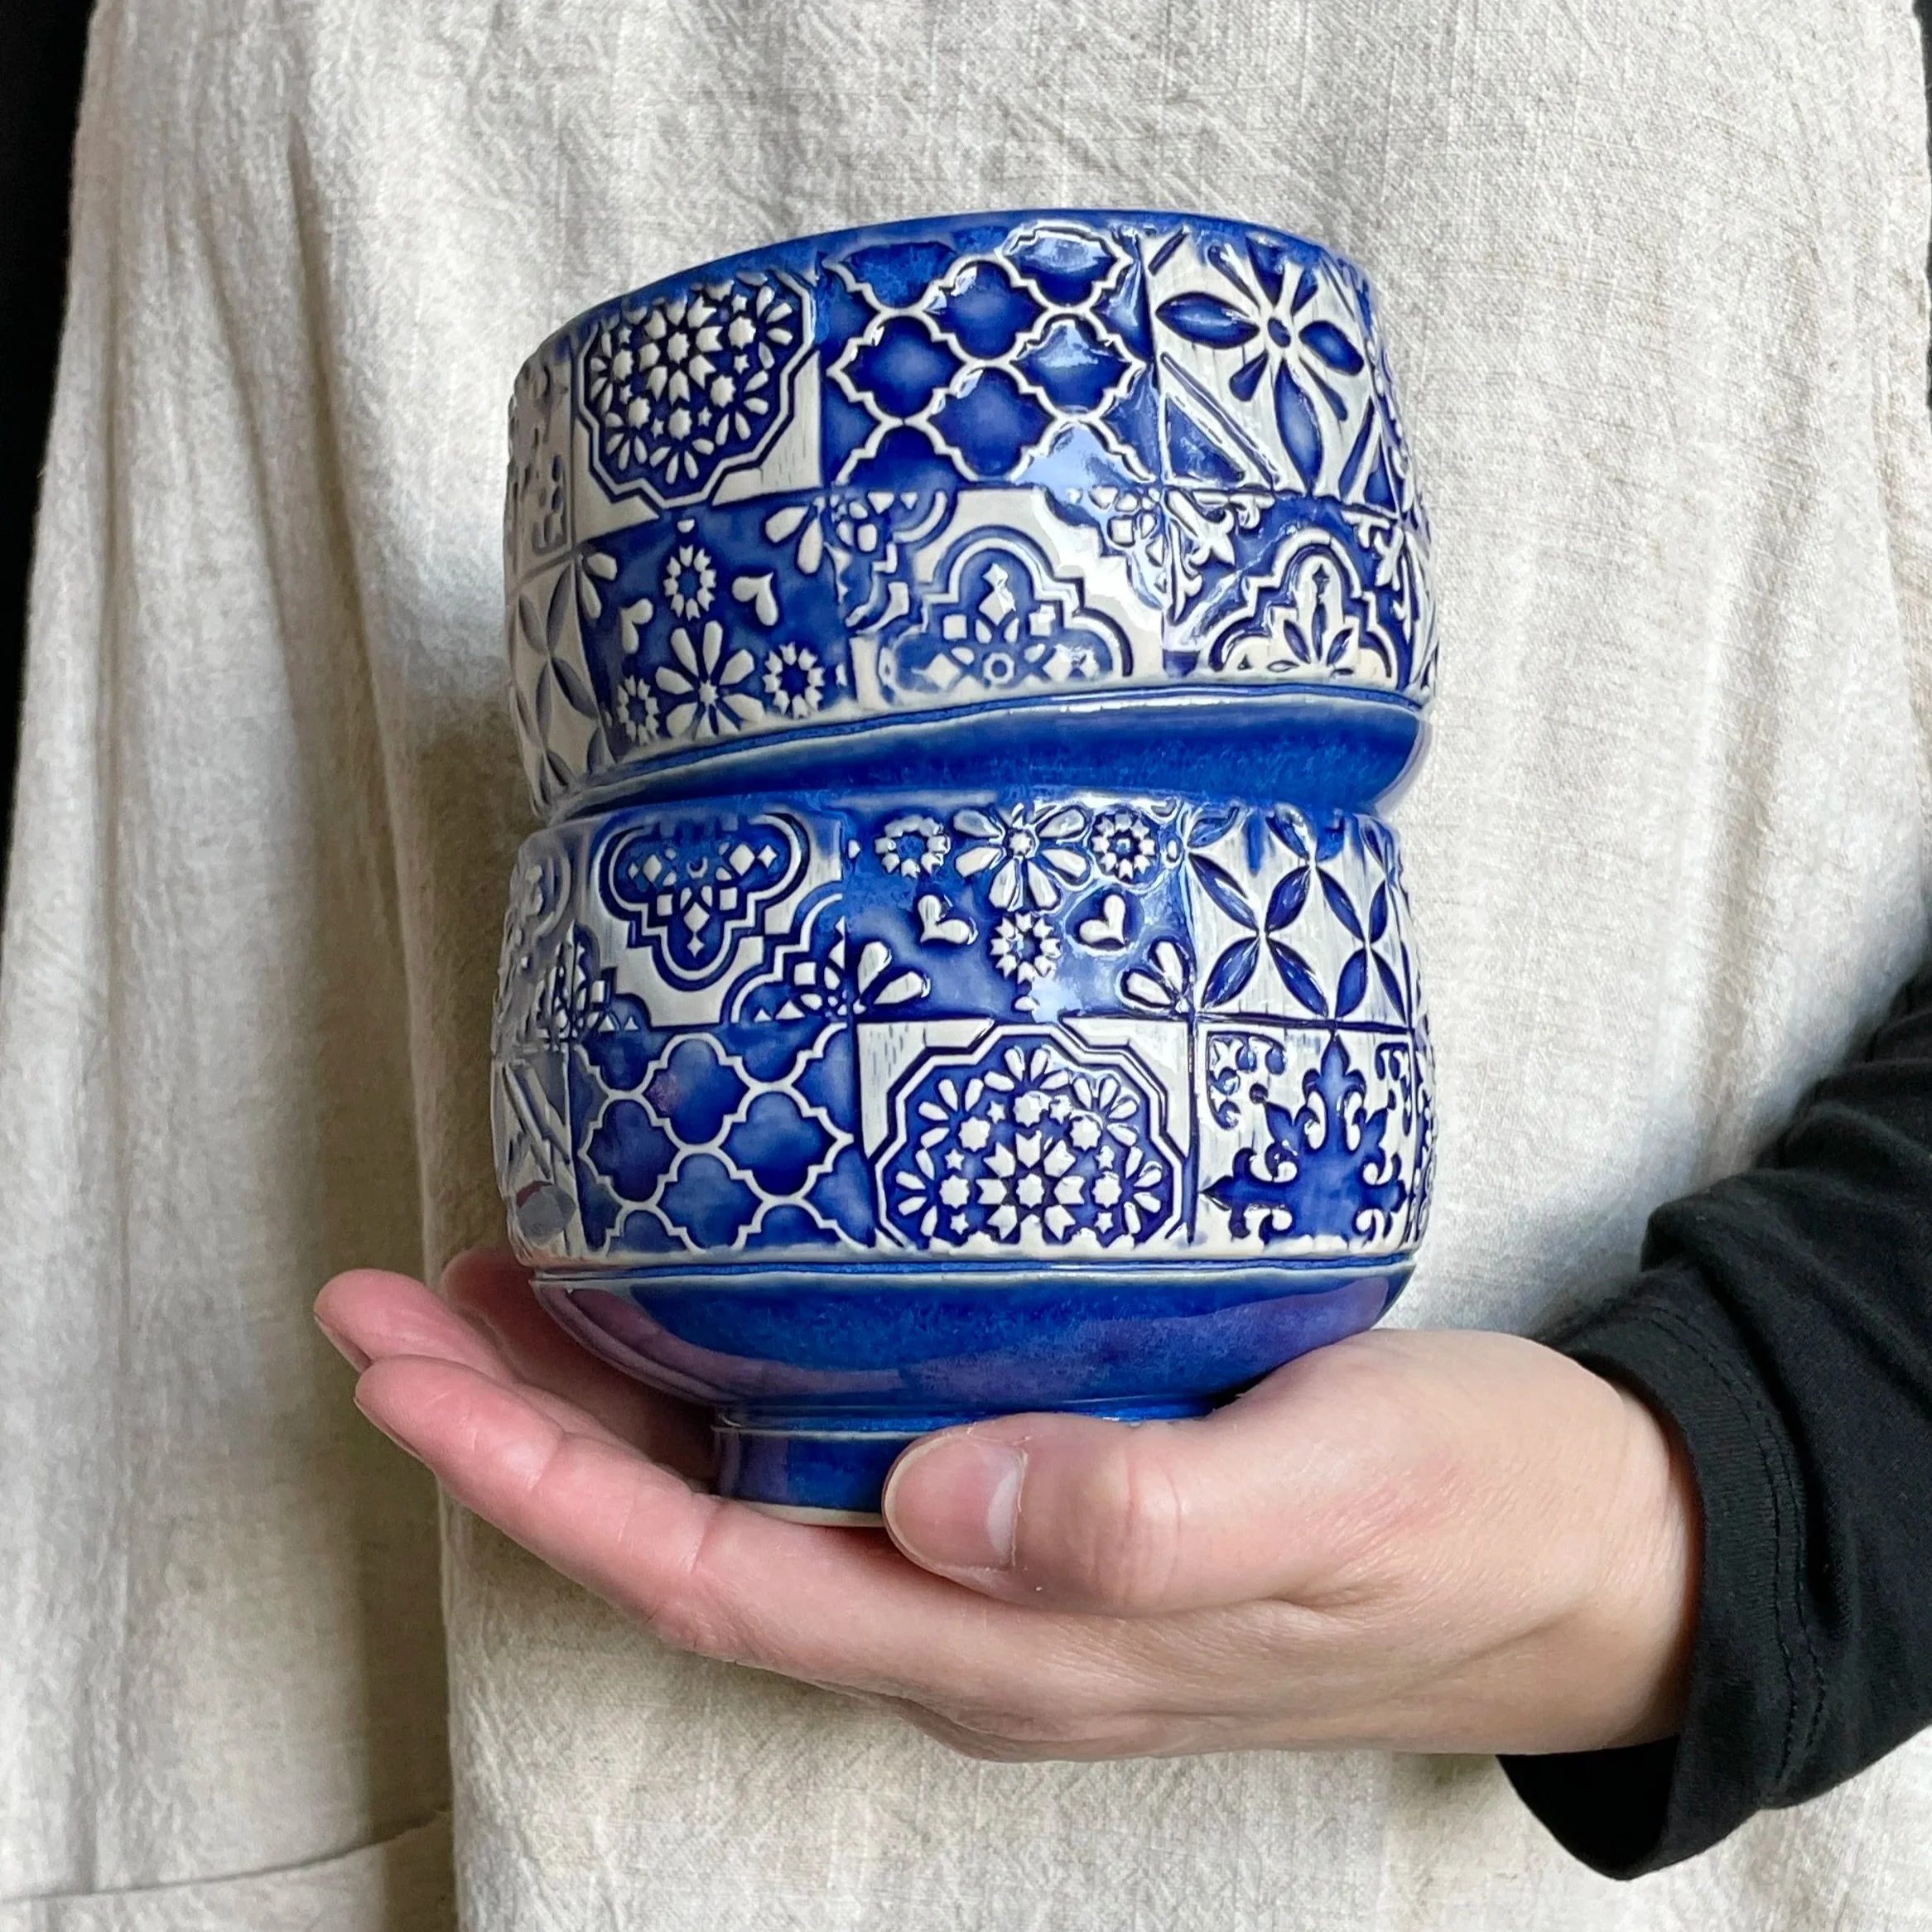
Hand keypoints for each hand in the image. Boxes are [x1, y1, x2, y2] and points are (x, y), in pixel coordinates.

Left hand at [314, 1251, 1696, 1760]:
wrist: (1589, 1545)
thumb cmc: (1471, 1519)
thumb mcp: (1334, 1508)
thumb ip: (1137, 1521)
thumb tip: (930, 1500)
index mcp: (1008, 1641)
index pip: (711, 1574)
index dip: (539, 1483)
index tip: (408, 1370)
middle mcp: (973, 1612)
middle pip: (691, 1533)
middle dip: (521, 1432)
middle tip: (388, 1303)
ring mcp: (1007, 1554)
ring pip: (752, 1486)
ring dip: (610, 1399)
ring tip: (498, 1279)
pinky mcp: (1052, 1484)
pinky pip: (842, 1438)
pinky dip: (737, 1367)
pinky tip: (709, 1286)